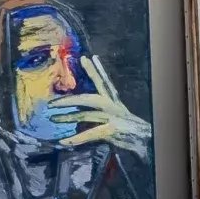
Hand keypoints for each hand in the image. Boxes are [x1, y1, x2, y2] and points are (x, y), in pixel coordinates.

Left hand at [30, 59, 151, 157]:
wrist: (147, 140)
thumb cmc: (131, 131)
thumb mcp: (117, 119)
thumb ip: (101, 114)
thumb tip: (81, 115)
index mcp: (115, 103)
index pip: (105, 82)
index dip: (96, 70)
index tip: (88, 57)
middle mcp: (114, 107)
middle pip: (89, 98)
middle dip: (70, 100)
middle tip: (53, 103)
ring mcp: (113, 118)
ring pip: (85, 115)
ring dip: (67, 118)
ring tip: (53, 119)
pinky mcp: (112, 130)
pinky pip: (90, 133)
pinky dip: (76, 138)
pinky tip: (64, 141)